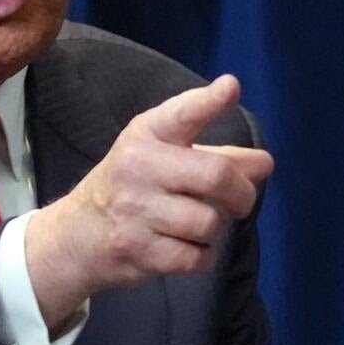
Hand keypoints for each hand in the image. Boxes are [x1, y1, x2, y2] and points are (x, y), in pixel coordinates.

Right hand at [24, 75, 274, 330]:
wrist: (78, 233)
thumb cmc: (133, 186)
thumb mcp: (165, 157)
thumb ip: (218, 156)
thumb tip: (265, 163)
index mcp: (147, 134)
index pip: (181, 114)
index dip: (208, 102)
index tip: (231, 87)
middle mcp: (138, 166)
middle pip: (216, 176)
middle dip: (241, 194)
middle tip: (239, 202)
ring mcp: (135, 209)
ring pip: (209, 222)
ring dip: (212, 229)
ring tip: (193, 225)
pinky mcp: (138, 249)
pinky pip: (197, 257)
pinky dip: (200, 256)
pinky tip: (183, 247)